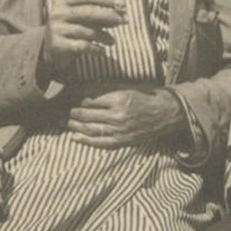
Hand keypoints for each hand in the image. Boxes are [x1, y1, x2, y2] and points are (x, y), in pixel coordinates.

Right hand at [42, 0, 126, 77]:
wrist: (50, 50)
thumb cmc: (71, 29)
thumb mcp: (82, 18)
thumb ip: (99, 14)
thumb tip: (123, 14)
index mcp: (63, 1)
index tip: (123, 5)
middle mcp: (58, 13)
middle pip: (89, 12)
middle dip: (110, 16)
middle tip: (124, 21)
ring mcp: (57, 29)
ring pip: (88, 31)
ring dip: (104, 36)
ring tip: (112, 41)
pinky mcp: (58, 45)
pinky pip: (83, 46)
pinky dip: (96, 49)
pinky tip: (102, 51)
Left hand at [68, 87, 187, 153]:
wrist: (165, 114)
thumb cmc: (146, 97)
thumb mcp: (127, 87)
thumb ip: (106, 89)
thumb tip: (83, 90)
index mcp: (119, 98)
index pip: (89, 99)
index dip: (76, 99)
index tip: (69, 98)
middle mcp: (118, 115)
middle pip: (87, 114)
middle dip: (72, 112)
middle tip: (64, 110)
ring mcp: (120, 130)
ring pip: (90, 129)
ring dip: (75, 126)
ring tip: (66, 122)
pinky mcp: (123, 141)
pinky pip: (100, 143)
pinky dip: (85, 141)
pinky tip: (75, 137)